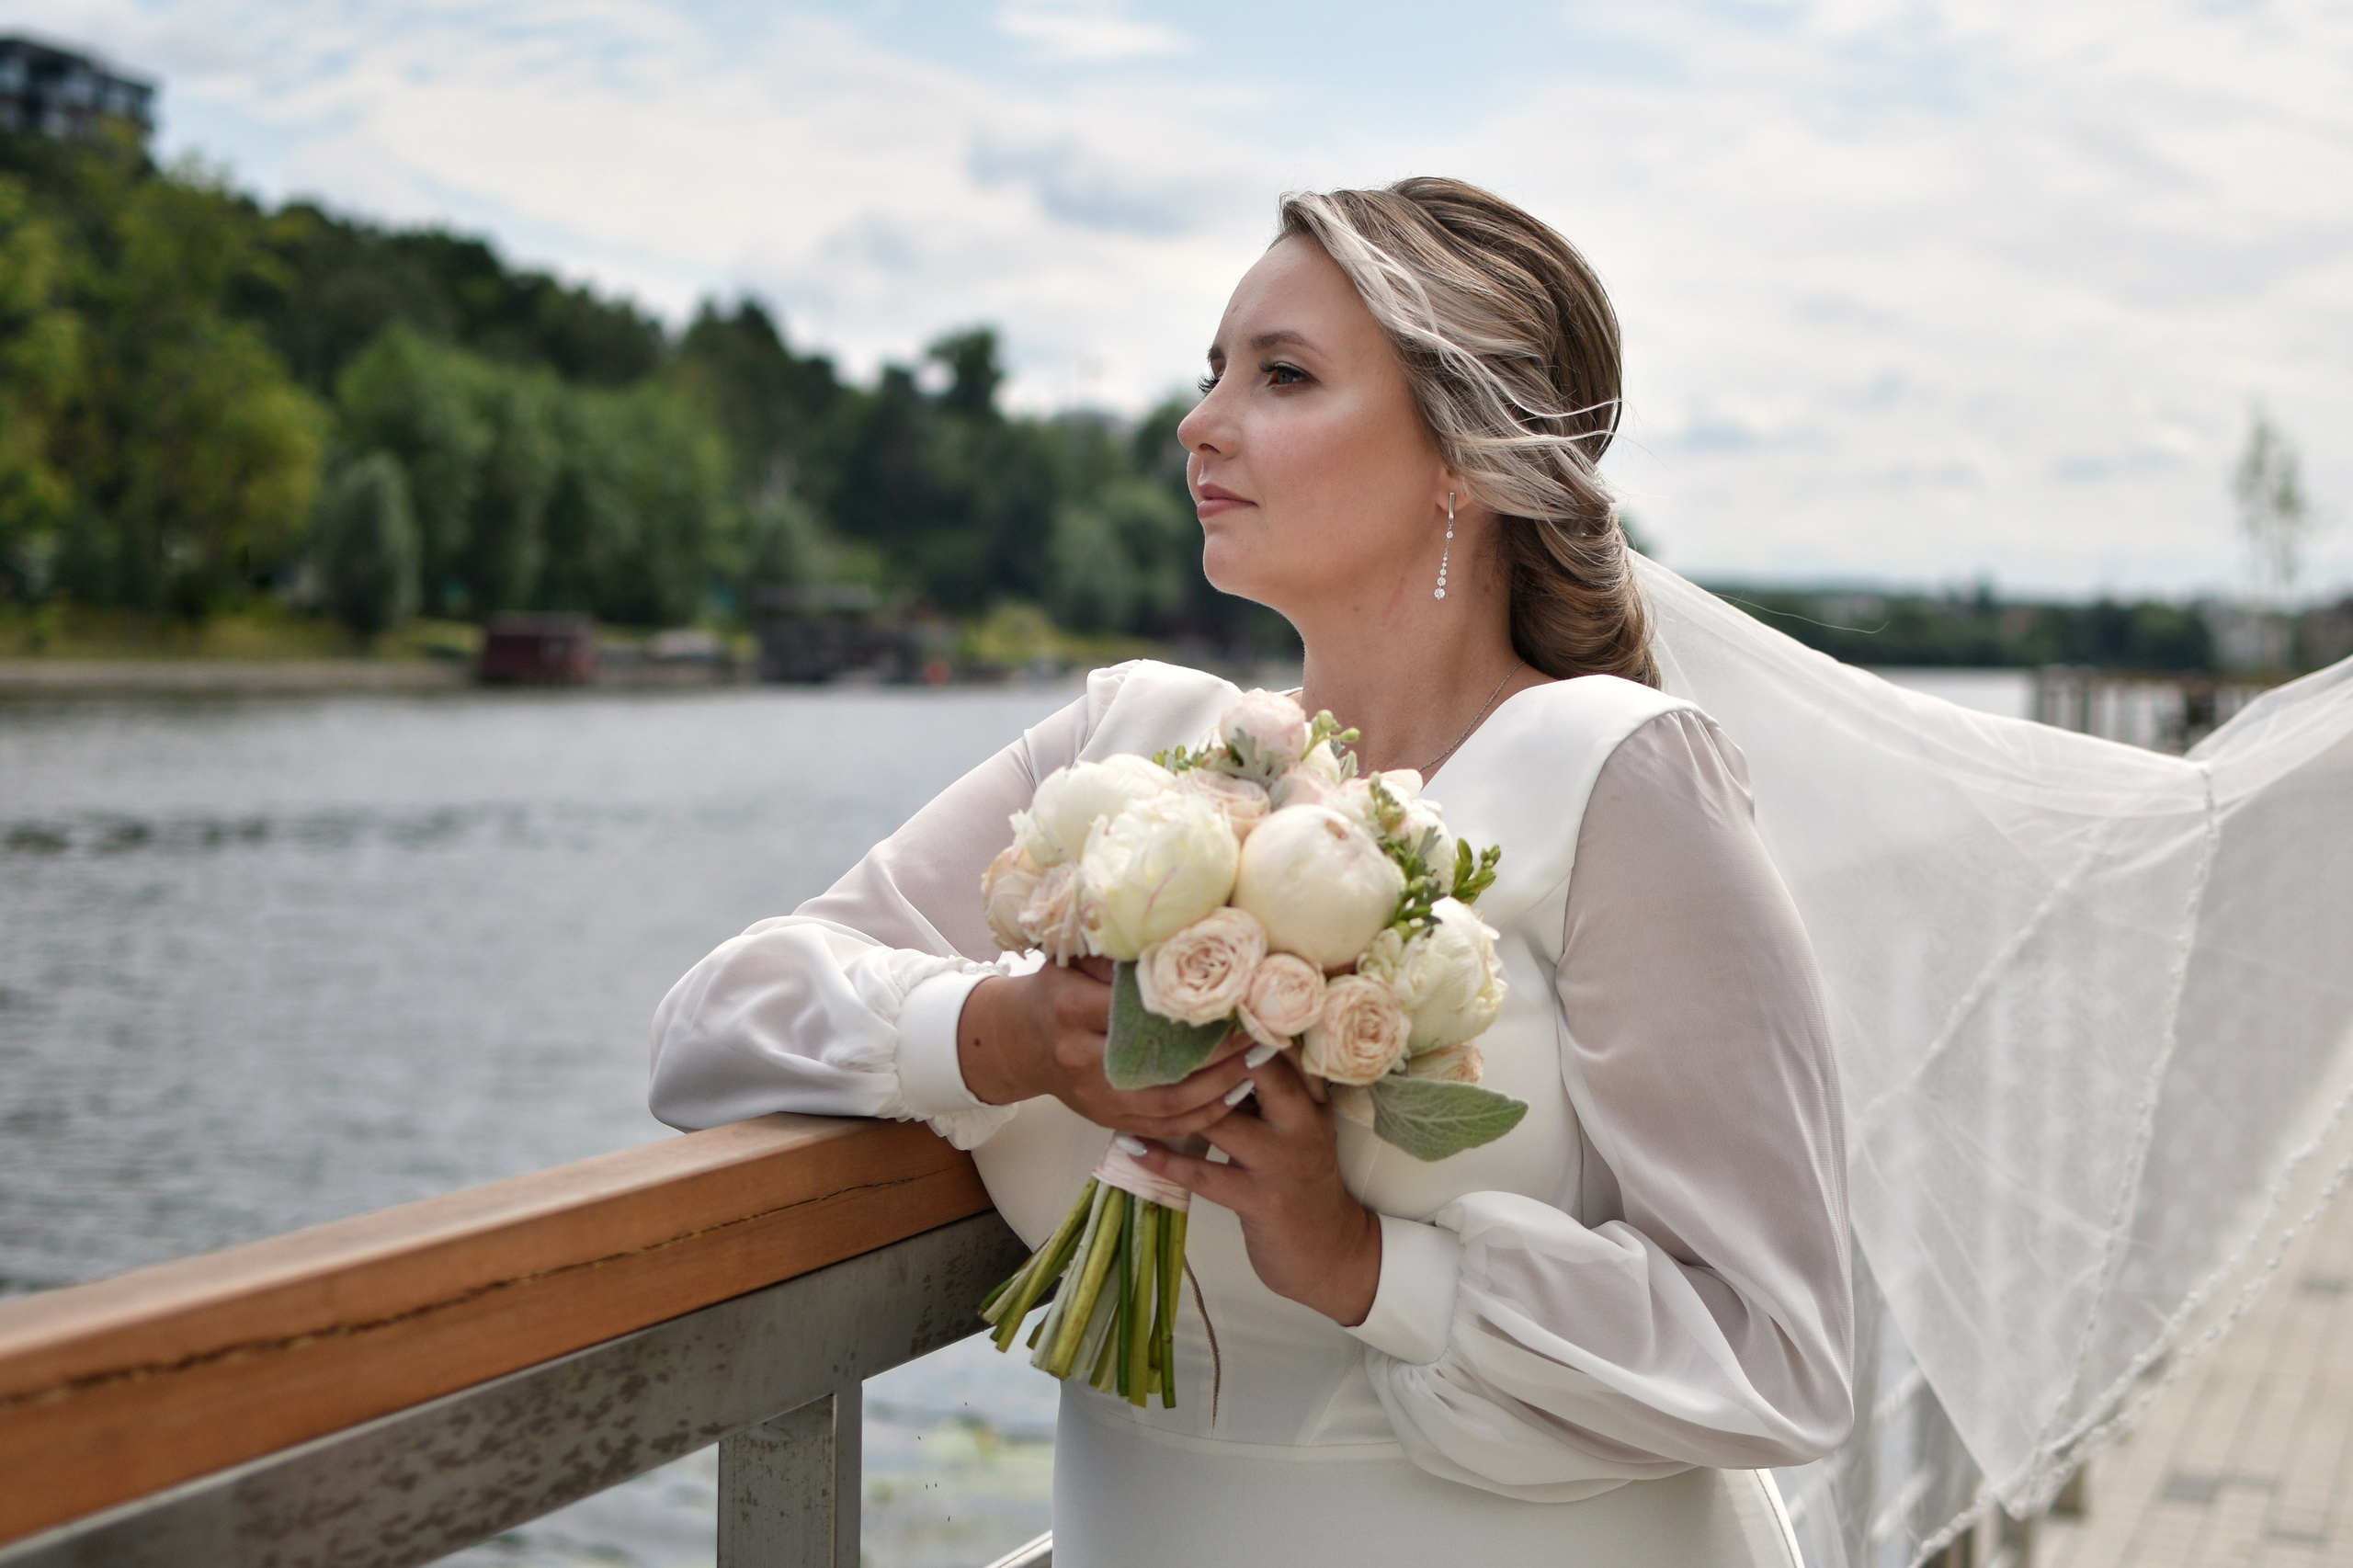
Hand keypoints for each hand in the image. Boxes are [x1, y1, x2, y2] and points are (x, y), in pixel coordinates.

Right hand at [956, 959, 1253, 1139]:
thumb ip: (1115, 952)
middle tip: (1258, 1036)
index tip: (1229, 998)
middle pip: (1159, 1067)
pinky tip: (1234, 1095)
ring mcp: (1094, 1096)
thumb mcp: (1072, 959)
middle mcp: (1081, 1058)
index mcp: (1070, 1010)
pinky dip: (1201, 1115)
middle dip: (1215, 1056)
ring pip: (1165, 1104)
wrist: (1018, 1042)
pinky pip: (1161, 1126)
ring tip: (1256, 1065)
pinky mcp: (1106, 1119)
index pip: (1135, 1012)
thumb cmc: (1053, 991)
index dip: (1186, 1009)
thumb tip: (1175, 932)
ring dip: (1217, 1089)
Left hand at [1132, 1050, 1380, 1326]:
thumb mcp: (1300, 1128)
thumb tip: (1217, 1047)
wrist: (1331, 1250)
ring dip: (1174, 1104)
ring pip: (1222, 1119)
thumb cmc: (1303, 1180)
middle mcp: (1301, 1123)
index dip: (1239, 1024)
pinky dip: (1164, 1160)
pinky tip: (1134, 1146)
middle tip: (1160, 1034)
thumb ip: (1273, 1092)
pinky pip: (1203, 1173)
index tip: (1195, 1005)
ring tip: (1131, 1087)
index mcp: (1310, 1101)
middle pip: (1257, 1071)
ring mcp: (1281, 1162)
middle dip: (1210, 1052)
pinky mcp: (1260, 1200)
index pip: (1278, 1048)